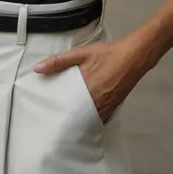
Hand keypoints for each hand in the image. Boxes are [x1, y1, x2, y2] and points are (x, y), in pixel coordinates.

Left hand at [33, 32, 153, 122]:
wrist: (134, 55)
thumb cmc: (108, 54)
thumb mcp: (81, 53)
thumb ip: (59, 61)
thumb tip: (38, 69)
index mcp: (86, 90)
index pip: (67, 109)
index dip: (57, 114)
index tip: (47, 117)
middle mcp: (97, 103)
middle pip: (78, 117)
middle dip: (67, 119)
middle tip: (55, 120)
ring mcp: (107, 107)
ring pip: (89, 119)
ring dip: (79, 120)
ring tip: (67, 119)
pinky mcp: (114, 107)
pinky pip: (99, 117)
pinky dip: (91, 117)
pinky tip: (85, 114)